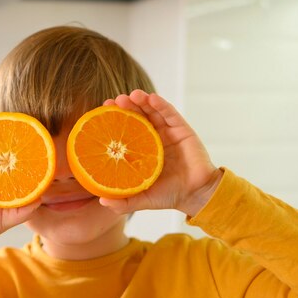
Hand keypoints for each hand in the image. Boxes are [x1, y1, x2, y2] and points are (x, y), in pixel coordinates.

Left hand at [99, 90, 222, 216]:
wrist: (195, 195)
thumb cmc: (169, 196)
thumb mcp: (142, 200)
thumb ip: (123, 202)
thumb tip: (102, 201)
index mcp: (143, 151)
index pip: (126, 131)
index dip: (115, 120)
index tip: (102, 112)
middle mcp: (154, 139)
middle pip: (138, 117)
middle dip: (127, 107)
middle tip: (115, 101)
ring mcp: (168, 133)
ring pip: (153, 112)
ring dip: (142, 101)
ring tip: (131, 95)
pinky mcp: (182, 130)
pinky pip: (170, 114)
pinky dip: (160, 105)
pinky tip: (151, 98)